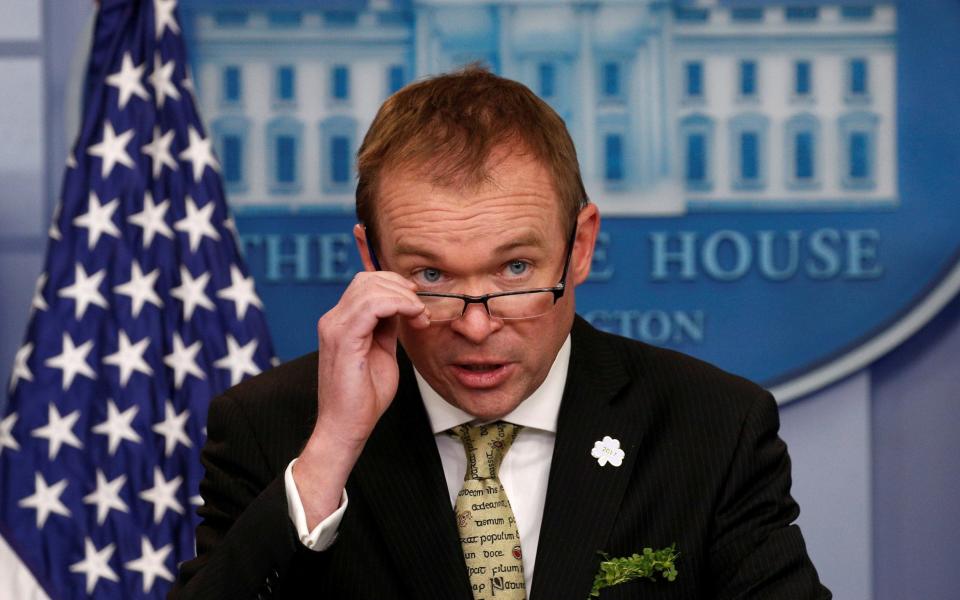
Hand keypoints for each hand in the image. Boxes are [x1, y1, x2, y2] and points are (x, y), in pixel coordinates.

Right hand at [293, 271, 428, 526]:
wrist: (347, 426)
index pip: (365, 284)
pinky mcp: (343, 338)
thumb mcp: (382, 352)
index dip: (395, 286)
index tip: (418, 304)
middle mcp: (333, 319)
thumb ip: (387, 328)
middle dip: (401, 288)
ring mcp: (335, 327)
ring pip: (371, 286)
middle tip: (422, 310)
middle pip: (367, 279)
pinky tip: (414, 318)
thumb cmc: (364, 397)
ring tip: (420, 317)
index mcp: (341, 322)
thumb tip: (402, 308)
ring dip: (404, 297)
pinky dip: (399, 305)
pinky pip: (373, 305)